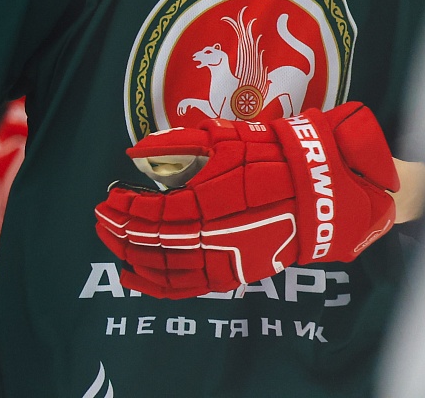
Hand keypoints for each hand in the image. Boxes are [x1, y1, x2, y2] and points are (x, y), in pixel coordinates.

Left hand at [94, 102, 398, 298]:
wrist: (323, 189)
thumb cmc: (276, 156)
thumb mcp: (229, 137)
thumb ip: (180, 143)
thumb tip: (137, 149)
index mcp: (211, 201)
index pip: (154, 213)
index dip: (125, 208)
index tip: (108, 197)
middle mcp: (215, 236)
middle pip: (154, 243)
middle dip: (121, 233)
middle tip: (101, 219)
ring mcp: (226, 260)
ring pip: (167, 271)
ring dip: (134, 259)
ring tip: (113, 246)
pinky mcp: (236, 273)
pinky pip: (188, 286)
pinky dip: (158, 285)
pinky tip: (137, 277)